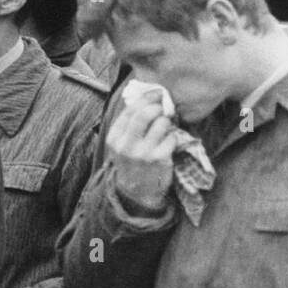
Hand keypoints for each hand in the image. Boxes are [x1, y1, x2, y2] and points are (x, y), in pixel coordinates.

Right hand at [108, 91, 176, 213]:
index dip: (144, 99)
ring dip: (167, 121)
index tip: (155, 93)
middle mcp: (126, 145)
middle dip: (157, 106)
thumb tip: (144, 102)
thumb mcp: (120, 146)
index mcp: (114, 138)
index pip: (129, 111)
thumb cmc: (131, 164)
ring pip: (160, 124)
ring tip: (167, 125)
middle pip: (144, 114)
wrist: (136, 193)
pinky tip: (170, 140)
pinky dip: (173, 136)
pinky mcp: (159, 159)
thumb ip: (127, 127)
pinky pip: (171, 138)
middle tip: (164, 106)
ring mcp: (143, 153)